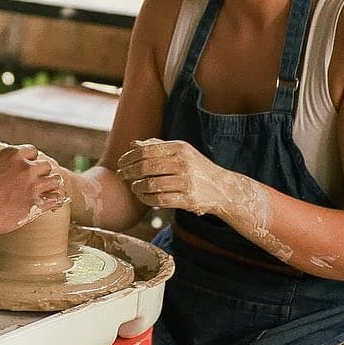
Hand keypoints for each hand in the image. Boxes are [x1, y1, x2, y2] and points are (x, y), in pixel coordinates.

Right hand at [0, 138, 67, 236]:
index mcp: (13, 154)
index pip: (32, 151)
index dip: (30, 159)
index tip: (28, 166)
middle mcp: (26, 167)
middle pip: (46, 165)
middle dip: (43, 172)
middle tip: (39, 180)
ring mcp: (33, 186)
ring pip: (55, 181)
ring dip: (52, 185)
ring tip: (49, 191)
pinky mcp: (35, 204)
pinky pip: (55, 200)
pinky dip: (56, 201)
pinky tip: (55, 204)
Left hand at [117, 139, 234, 216]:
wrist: (223, 188)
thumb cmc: (196, 168)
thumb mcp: (181, 152)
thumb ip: (157, 146)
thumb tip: (133, 144)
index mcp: (180, 148)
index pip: (147, 150)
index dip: (129, 157)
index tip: (120, 163)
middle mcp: (184, 163)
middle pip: (146, 167)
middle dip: (129, 172)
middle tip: (121, 175)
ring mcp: (187, 182)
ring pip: (151, 185)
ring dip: (137, 187)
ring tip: (134, 187)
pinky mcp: (189, 200)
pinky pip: (160, 200)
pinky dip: (147, 199)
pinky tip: (143, 196)